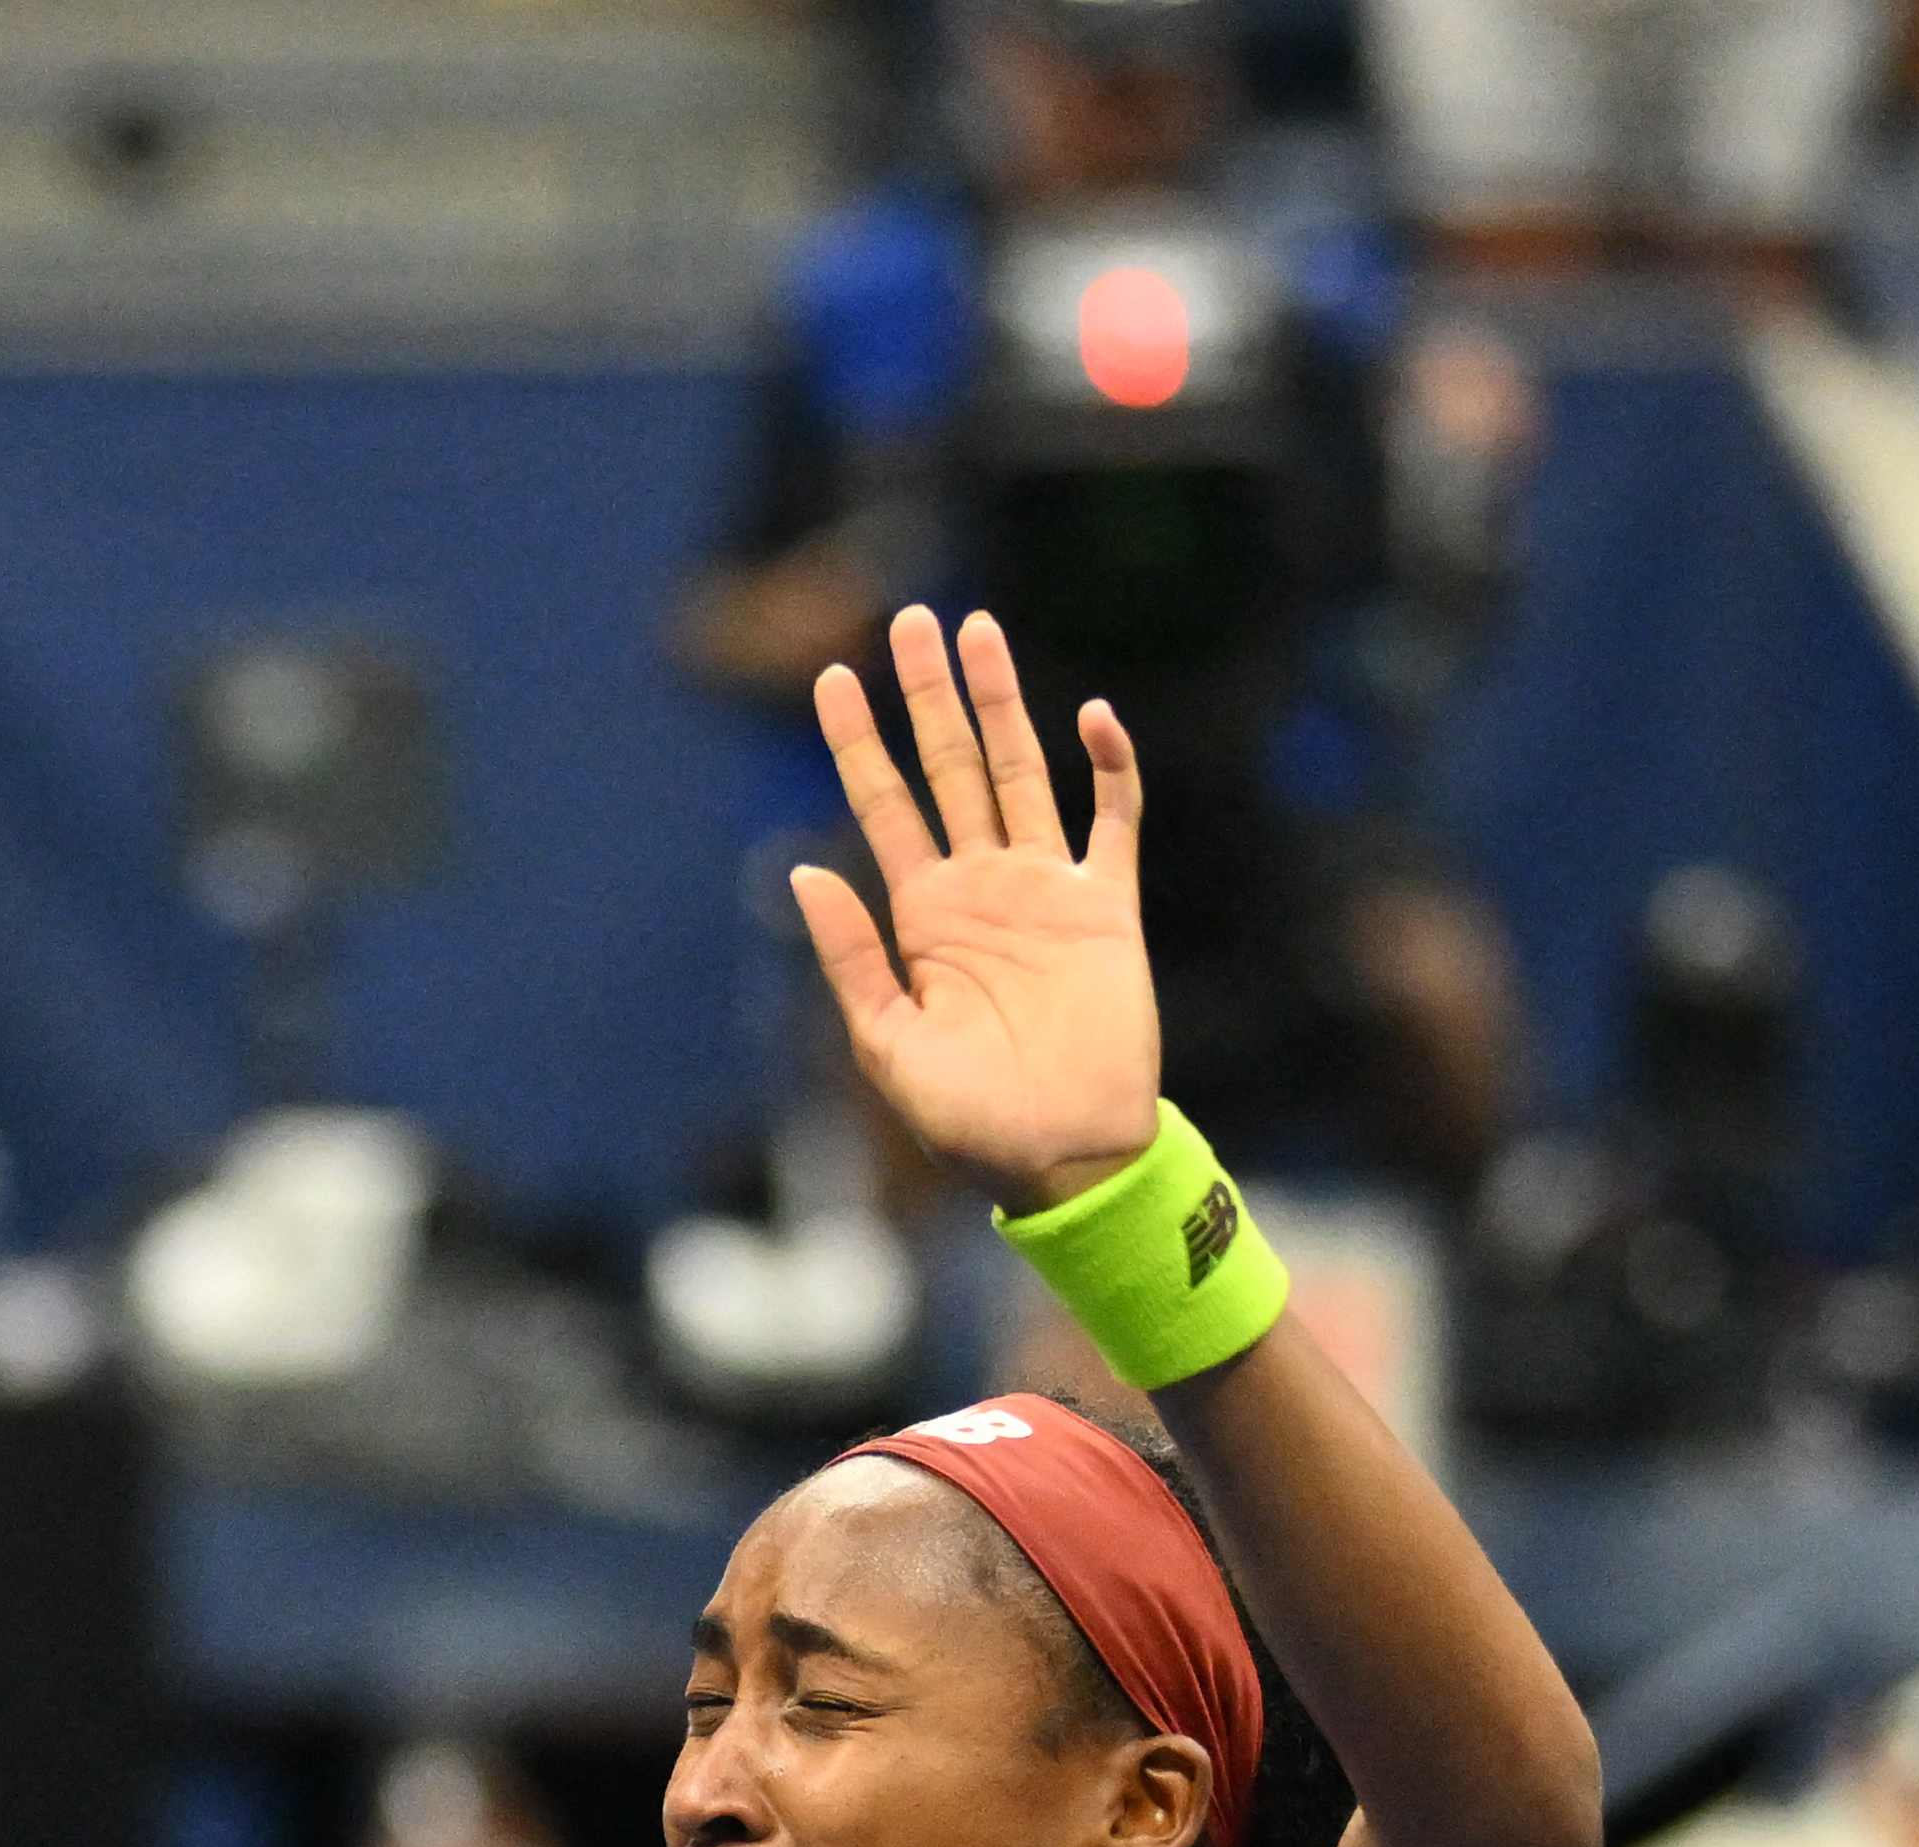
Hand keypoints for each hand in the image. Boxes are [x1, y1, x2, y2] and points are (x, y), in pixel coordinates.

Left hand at [789, 606, 1163, 1209]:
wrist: (1060, 1154)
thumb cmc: (968, 1118)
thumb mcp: (885, 1041)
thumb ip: (849, 957)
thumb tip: (803, 872)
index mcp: (922, 914)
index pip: (882, 806)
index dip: (857, 742)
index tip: (830, 679)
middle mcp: (982, 885)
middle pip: (949, 766)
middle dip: (927, 695)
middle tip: (909, 620)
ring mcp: (1048, 886)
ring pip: (1021, 769)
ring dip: (1001, 703)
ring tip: (977, 632)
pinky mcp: (1110, 904)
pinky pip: (1115, 819)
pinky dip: (1110, 768)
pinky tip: (1092, 717)